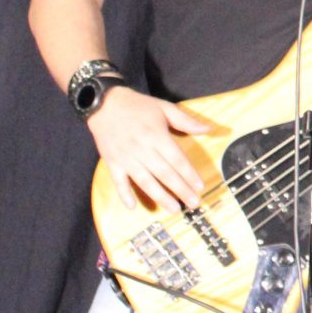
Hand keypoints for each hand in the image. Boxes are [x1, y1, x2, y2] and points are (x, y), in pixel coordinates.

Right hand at [87, 87, 221, 210]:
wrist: (103, 103)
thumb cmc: (137, 106)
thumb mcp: (164, 108)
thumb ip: (186, 120)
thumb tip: (209, 129)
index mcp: (157, 136)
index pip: (177, 160)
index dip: (189, 174)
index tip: (200, 187)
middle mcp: (142, 149)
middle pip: (165, 173)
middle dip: (181, 190)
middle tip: (193, 203)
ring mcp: (125, 157)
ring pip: (145, 181)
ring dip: (160, 196)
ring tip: (174, 209)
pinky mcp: (112, 162)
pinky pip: (118, 181)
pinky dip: (124, 194)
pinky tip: (133, 206)